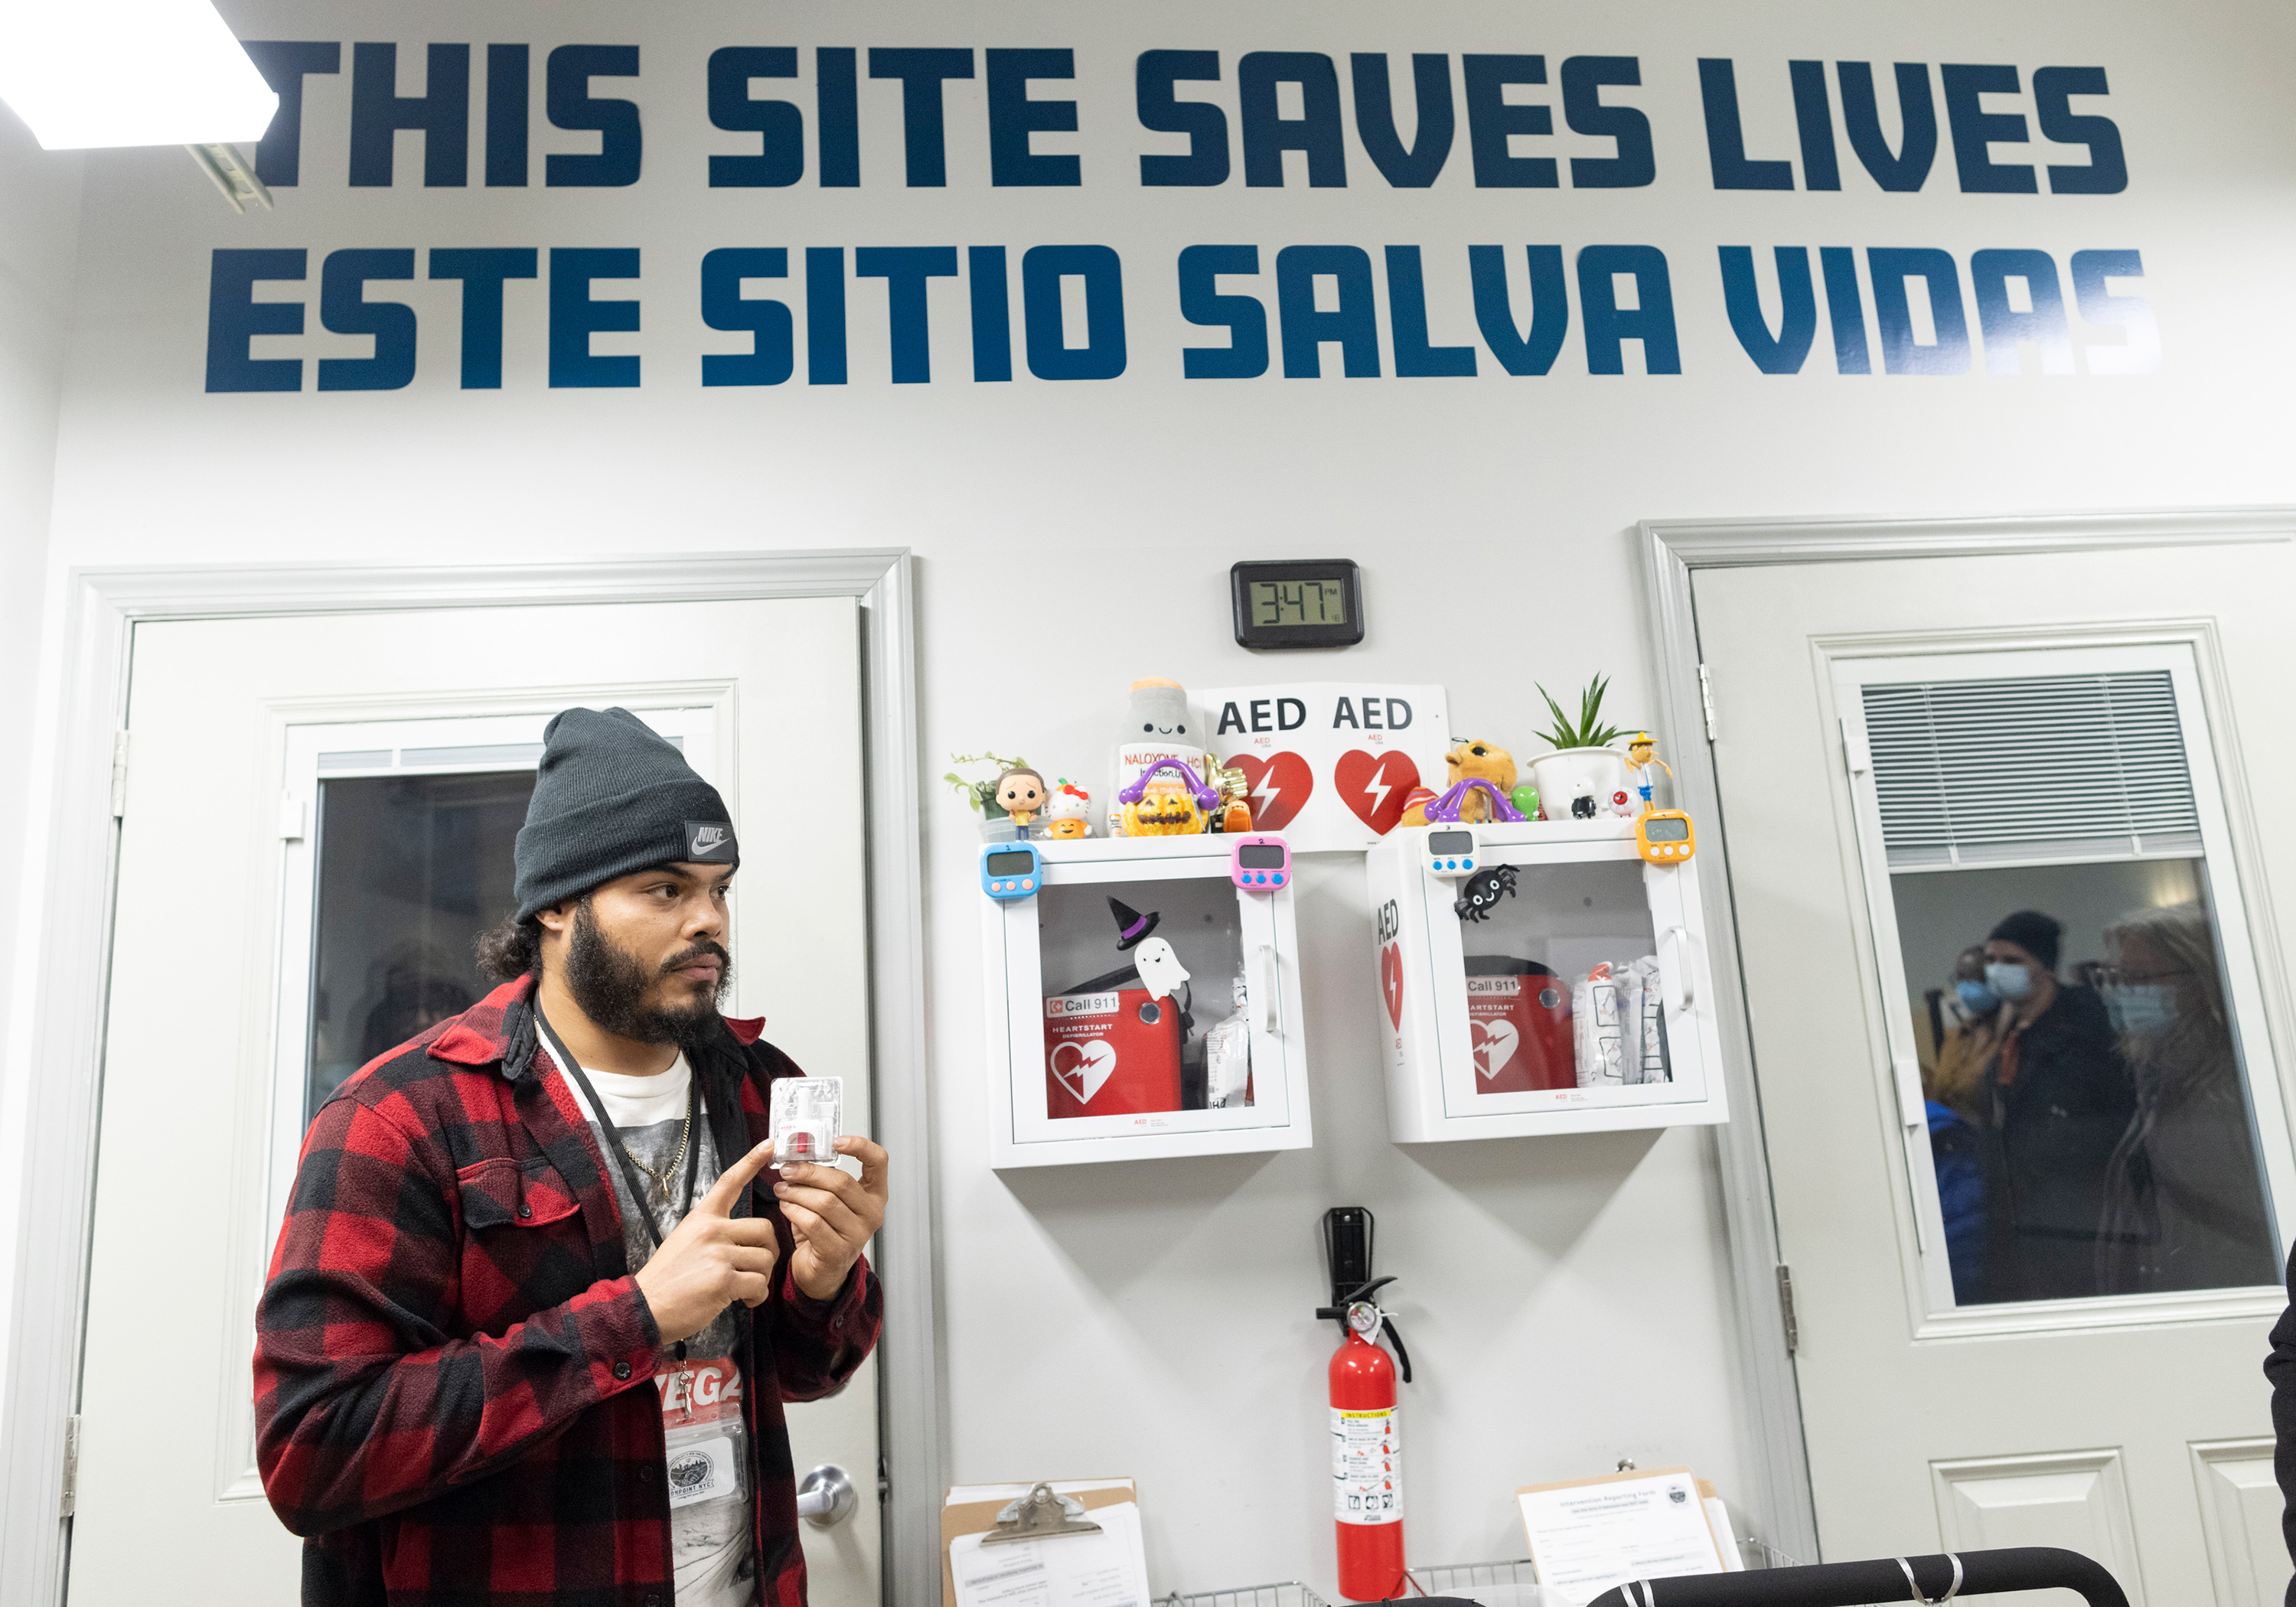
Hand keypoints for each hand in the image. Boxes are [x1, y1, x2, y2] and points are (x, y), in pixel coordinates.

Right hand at [633, 1139, 780, 1343]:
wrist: (645, 1308)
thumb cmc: (667, 1279)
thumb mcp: (684, 1241)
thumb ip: (713, 1234)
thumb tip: (742, 1240)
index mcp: (701, 1218)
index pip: (729, 1183)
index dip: (751, 1162)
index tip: (769, 1145)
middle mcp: (711, 1230)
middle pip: (764, 1229)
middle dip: (768, 1251)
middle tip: (756, 1269)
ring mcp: (718, 1253)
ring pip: (765, 1259)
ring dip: (761, 1278)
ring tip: (744, 1290)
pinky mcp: (723, 1279)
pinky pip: (759, 1283)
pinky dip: (757, 1296)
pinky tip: (744, 1301)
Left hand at [774, 1136, 888, 1301]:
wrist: (822, 1272)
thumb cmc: (825, 1232)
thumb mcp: (831, 1201)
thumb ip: (823, 1180)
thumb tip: (798, 1156)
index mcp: (874, 1195)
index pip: (878, 1162)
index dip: (860, 1146)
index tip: (837, 1141)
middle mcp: (871, 1214)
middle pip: (841, 1182)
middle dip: (809, 1172)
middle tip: (788, 1169)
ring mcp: (858, 1235)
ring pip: (825, 1202)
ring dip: (797, 1192)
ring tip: (782, 1189)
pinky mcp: (838, 1251)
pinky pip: (812, 1223)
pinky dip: (794, 1211)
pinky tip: (785, 1207)